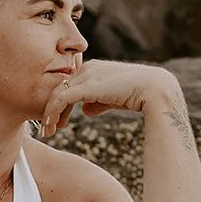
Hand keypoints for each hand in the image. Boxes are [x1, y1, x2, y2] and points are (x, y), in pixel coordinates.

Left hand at [41, 62, 177, 138]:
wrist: (154, 90)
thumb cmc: (138, 95)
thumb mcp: (113, 98)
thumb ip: (97, 101)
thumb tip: (85, 109)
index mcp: (93, 70)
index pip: (68, 86)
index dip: (59, 105)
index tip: (57, 123)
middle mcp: (87, 69)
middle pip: (59, 89)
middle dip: (50, 110)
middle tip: (46, 129)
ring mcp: (86, 76)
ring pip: (57, 94)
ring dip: (49, 114)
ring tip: (47, 132)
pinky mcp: (87, 86)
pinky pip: (62, 99)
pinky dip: (53, 113)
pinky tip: (52, 127)